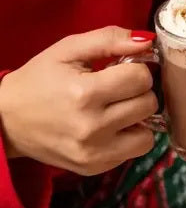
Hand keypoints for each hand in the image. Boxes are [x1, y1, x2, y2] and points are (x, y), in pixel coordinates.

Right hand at [0, 27, 157, 174]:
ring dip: (138, 119)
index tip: (122, 70)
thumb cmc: (38, 81)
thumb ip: (108, 40)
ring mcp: (97, 151)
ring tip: (116, 110)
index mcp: (84, 92)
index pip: (141, 78)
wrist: (7, 120)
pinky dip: (129, 138)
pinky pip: (136, 151)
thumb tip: (147, 41)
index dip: (135, 69)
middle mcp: (93, 126)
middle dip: (138, 92)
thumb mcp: (65, 51)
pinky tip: (110, 128)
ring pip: (149, 134)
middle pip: (148, 104)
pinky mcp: (98, 166)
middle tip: (119, 90)